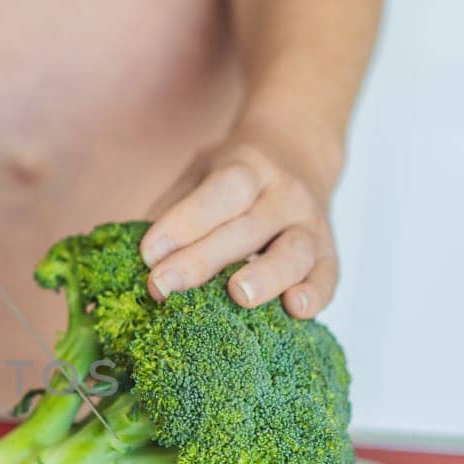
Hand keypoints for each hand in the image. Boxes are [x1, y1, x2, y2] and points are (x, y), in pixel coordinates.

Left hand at [139, 126, 342, 319]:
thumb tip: (134, 257)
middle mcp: (284, 195)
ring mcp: (311, 225)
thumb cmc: (234, 177)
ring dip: (268, 275)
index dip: (184, 223)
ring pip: (295, 251)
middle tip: (165, 286)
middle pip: (248, 227)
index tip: (149, 254)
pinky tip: (296, 310)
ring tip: (240, 296)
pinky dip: (315, 294)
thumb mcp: (200, 173)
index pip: (218, 193)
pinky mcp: (329, 254)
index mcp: (247, 168)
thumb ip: (173, 209)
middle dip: (204, 259)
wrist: (300, 152)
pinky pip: (328, 276)